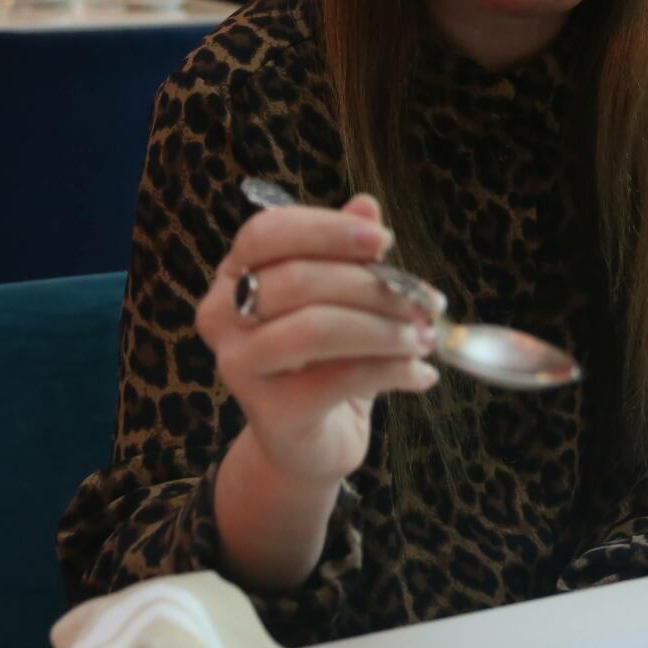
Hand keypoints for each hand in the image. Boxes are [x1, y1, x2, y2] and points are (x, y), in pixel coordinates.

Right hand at [198, 194, 437, 486]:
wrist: (310, 441)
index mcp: (232, 275)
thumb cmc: (324, 359)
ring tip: (423, 338)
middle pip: (297, 280)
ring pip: (316, 329)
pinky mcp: (271, 411)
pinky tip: (422, 374)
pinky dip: (392, 371)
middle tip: (426, 301)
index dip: (326, 229)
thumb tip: (367, 206)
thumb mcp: (340, 299)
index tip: (385, 240)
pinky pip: (340, 378)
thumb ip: (347, 253)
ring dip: (384, 329)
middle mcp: (221, 316)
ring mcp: (240, 366)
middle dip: (373, 286)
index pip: (266, 233)